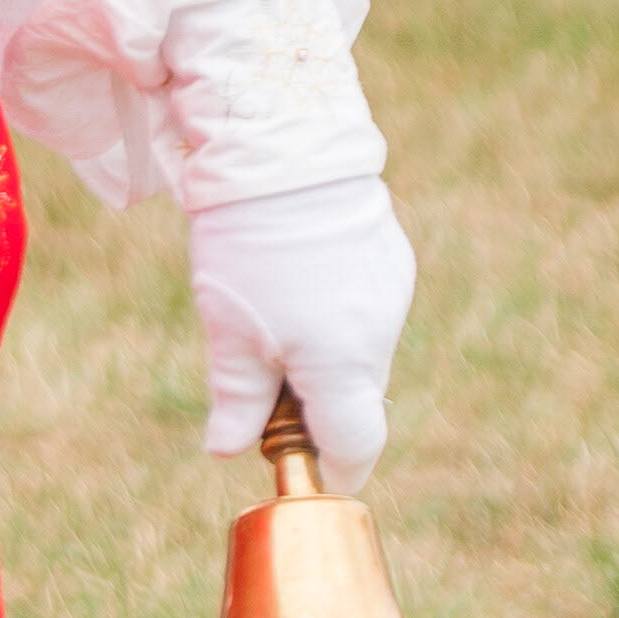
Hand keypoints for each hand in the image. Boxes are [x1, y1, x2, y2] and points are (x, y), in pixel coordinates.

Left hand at [186, 176, 415, 493]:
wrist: (286, 146)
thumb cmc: (249, 243)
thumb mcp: (229, 329)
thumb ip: (237, 398)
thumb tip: (226, 449)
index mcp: (344, 365)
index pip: (357, 449)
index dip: (330, 471)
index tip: (298, 471)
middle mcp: (380, 335)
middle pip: (354, 399)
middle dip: (313, 406)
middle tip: (258, 379)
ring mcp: (392, 293)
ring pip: (358, 353)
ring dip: (322, 356)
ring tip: (270, 313)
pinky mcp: (391, 259)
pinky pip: (364, 311)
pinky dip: (334, 316)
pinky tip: (295, 280)